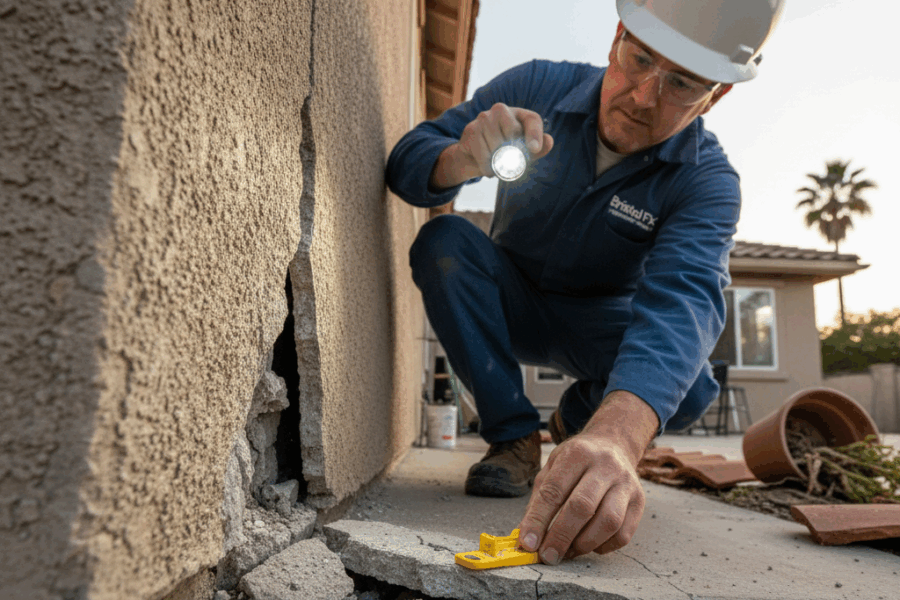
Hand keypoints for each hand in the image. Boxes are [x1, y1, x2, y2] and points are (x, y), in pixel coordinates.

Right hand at [430, 103, 553, 188]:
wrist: (473, 157)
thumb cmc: (502, 152)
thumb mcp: (522, 152)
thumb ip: (538, 148)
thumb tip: (549, 141)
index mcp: (518, 115)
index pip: (532, 119)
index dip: (535, 134)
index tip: (534, 150)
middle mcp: (501, 110)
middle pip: (512, 130)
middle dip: (513, 149)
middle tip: (510, 161)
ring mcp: (484, 118)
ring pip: (496, 142)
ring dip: (498, 160)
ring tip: (497, 166)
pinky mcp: (471, 130)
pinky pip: (482, 151)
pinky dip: (487, 166)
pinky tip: (488, 169)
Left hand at [516, 433, 644, 563]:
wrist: (613, 445)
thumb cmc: (576, 462)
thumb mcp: (552, 468)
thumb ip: (539, 501)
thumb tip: (526, 537)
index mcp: (577, 453)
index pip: (554, 490)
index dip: (538, 520)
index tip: (528, 544)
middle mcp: (605, 465)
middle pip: (583, 506)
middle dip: (561, 536)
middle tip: (548, 556)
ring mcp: (625, 483)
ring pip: (608, 522)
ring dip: (584, 544)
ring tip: (568, 551)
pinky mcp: (639, 501)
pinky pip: (623, 534)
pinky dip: (603, 546)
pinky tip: (590, 544)